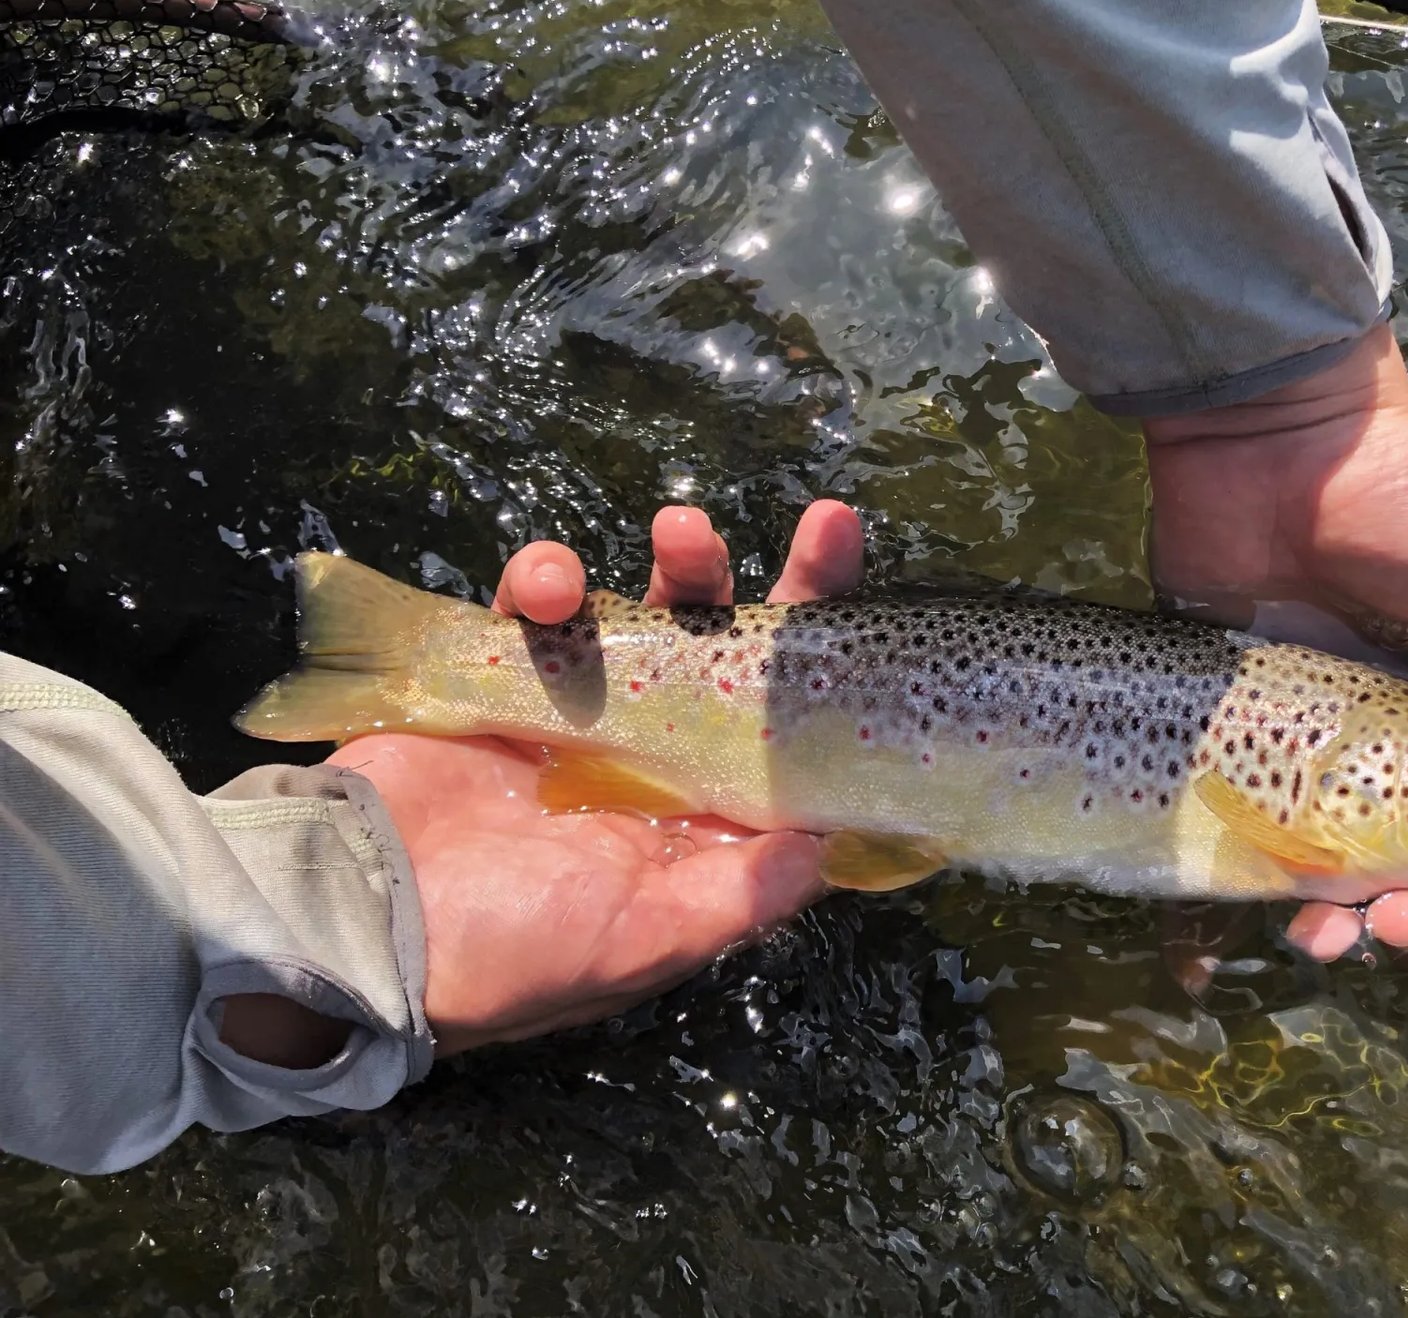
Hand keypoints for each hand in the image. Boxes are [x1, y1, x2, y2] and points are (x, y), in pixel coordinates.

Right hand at [322, 502, 864, 1057]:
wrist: (355, 928)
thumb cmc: (508, 952)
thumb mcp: (639, 941)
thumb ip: (734, 897)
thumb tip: (828, 852)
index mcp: (702, 815)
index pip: (787, 727)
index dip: (835, 666)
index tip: (882, 616)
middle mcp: (657, 755)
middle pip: (742, 652)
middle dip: (791, 588)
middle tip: (827, 525)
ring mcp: (582, 713)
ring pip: (652, 613)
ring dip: (680, 563)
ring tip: (680, 532)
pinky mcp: (504, 680)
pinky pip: (534, 611)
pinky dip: (543, 582)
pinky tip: (544, 585)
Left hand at [1144, 325, 1407, 965]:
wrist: (1270, 446)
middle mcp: (1406, 755)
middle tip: (1401, 924)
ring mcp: (1315, 756)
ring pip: (1337, 883)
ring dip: (1344, 931)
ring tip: (1324, 935)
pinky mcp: (1234, 747)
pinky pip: (1241, 847)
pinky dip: (1245, 905)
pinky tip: (1240, 938)